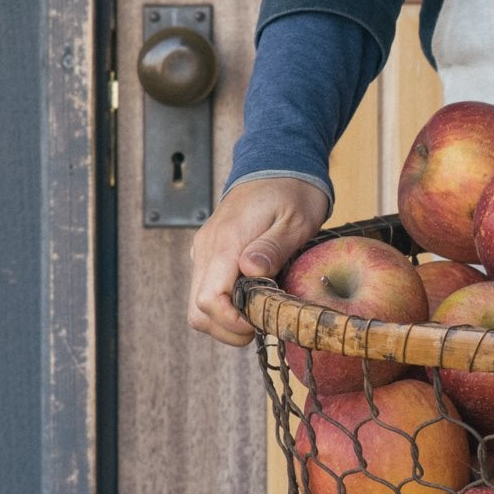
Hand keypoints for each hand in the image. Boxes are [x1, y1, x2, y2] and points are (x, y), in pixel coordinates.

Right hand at [187, 177, 331, 344]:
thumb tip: (251, 271)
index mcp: (226, 243)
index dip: (231, 323)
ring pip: (198, 305)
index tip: (260, 324)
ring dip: (226, 320)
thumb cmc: (292, 191)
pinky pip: (207, 290)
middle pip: (197, 311)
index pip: (208, 300)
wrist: (277, 163)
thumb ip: (273, 247)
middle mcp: (207, 249)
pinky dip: (225, 306)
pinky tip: (254, 299)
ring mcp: (205, 251)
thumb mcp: (296, 218)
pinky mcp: (210, 254)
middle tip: (262, 326)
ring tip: (261, 313)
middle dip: (227, 329)